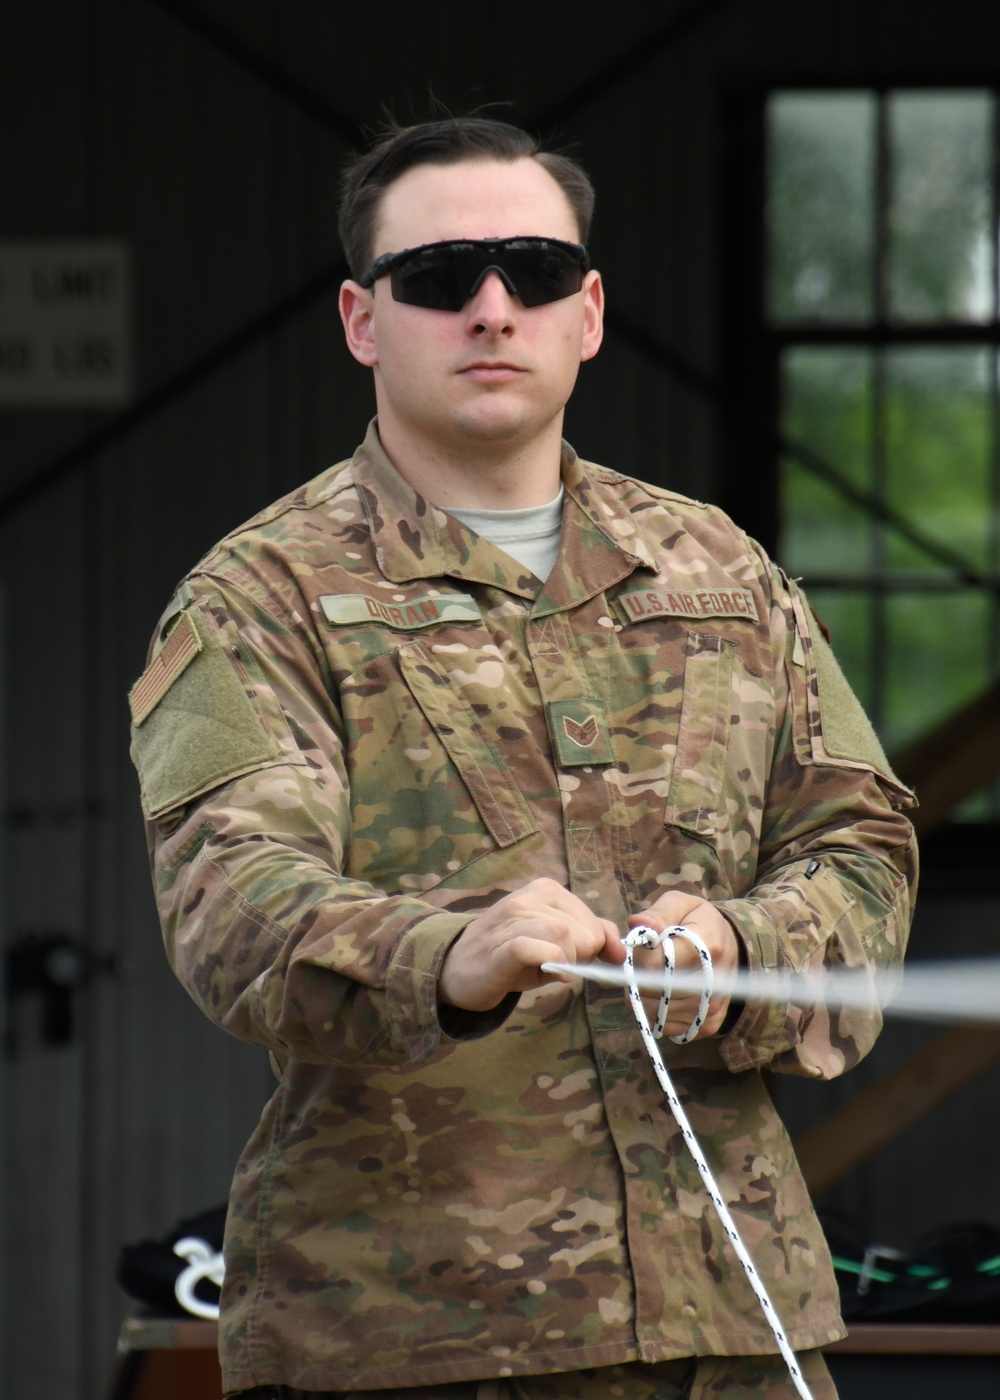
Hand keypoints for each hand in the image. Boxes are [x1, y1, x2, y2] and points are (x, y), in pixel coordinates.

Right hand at [439, 878, 625, 1011]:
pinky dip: (550, 962)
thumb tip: (620, 950)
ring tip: (548, 970)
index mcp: (545, 891)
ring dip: (565, 960)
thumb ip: (589, 938)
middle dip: (581, 956)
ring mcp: (512, 919)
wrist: (456, 968)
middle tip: (558, 967)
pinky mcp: (501, 945)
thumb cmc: (510, 956)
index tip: (587, 962)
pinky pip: (536, 949)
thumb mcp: (553, 942)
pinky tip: (548, 973)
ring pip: (563, 935)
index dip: (597, 947)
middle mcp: (529, 898)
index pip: (592, 920)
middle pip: (582, 929)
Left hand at [627, 892, 741, 1038]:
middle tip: (643, 963)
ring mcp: (713, 1007)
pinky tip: (663, 994)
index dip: (640, 956)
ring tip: (653, 977)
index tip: (642, 946)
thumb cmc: (698, 922)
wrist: (731, 946)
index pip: (657, 963)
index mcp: (708, 945)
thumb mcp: (682, 904)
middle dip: (638, 977)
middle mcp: (715, 982)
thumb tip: (638, 924)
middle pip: (654, 991)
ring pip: (655, 1013)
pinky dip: (656, 1013)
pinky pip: (666, 1027)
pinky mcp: (708, 1025)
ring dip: (644, 996)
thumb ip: (659, 912)